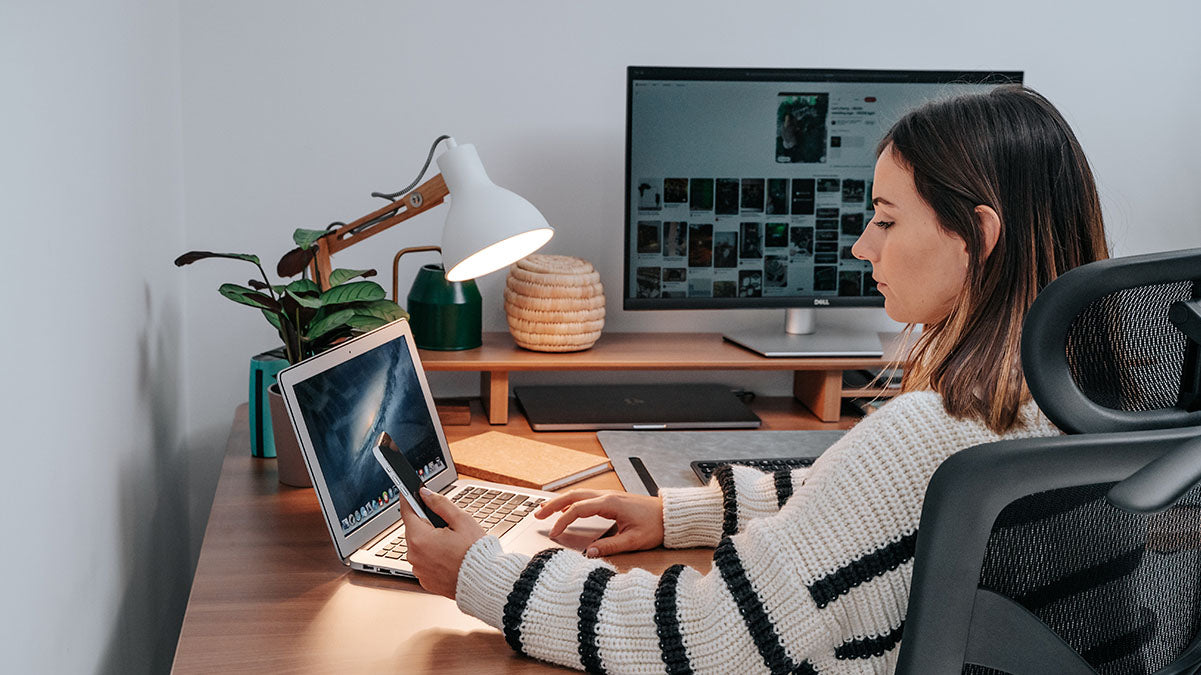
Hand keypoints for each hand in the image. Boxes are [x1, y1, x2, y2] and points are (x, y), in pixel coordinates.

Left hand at [398, 487, 485, 598]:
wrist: (485, 583)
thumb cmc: (476, 553)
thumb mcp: (461, 520)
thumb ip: (440, 503)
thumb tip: (426, 494)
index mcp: (420, 539)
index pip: (407, 512)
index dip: (409, 499)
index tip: (408, 492)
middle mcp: (414, 557)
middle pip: (414, 531)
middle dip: (426, 524)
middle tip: (446, 524)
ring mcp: (419, 571)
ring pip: (420, 547)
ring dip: (430, 541)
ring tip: (452, 544)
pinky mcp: (426, 581)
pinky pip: (425, 562)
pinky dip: (433, 557)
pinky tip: (450, 557)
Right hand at [535, 490, 663, 557]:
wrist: (670, 516)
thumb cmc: (655, 526)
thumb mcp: (633, 541)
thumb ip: (611, 547)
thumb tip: (590, 553)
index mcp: (610, 504)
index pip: (578, 509)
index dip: (563, 521)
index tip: (554, 533)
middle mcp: (607, 496)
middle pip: (573, 496)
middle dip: (553, 505)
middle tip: (538, 515)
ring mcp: (609, 496)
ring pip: (578, 494)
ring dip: (561, 501)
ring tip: (545, 510)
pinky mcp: (612, 500)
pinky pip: (586, 497)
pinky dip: (572, 501)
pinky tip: (567, 508)